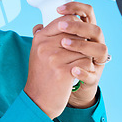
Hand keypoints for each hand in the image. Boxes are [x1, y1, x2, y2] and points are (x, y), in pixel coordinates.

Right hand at [23, 2, 108, 118]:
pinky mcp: (64, 72)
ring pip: (83, 49)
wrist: (38, 101)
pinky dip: (86, 69)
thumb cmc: (40, 76)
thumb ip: (40, 37)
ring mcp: (55, 59)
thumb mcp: (35, 53)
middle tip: (78, 53)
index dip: (75, 26)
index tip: (77, 34)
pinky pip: (85, 63)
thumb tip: (41, 24)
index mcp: (40, 39)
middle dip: (82, 43)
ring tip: (77, 65)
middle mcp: (46, 47)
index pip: (65, 21)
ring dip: (85, 57)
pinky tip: (79, 74)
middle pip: (76, 34)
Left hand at [56, 2, 107, 108]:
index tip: (59, 9)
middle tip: (60, 27)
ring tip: (64, 44)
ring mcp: (97, 62)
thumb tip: (38, 27)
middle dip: (78, 27)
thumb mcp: (56, 47)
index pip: (87, 13)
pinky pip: (93, 74)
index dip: (76, 8)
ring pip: (99, 49)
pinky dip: (84, 72)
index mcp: (86, 34)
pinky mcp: (94, 78)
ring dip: (82, 45)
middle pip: (95, 30)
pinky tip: (73, 70)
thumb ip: (52, 36)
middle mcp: (95, 45)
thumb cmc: (61, 64)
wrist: (63, 90)